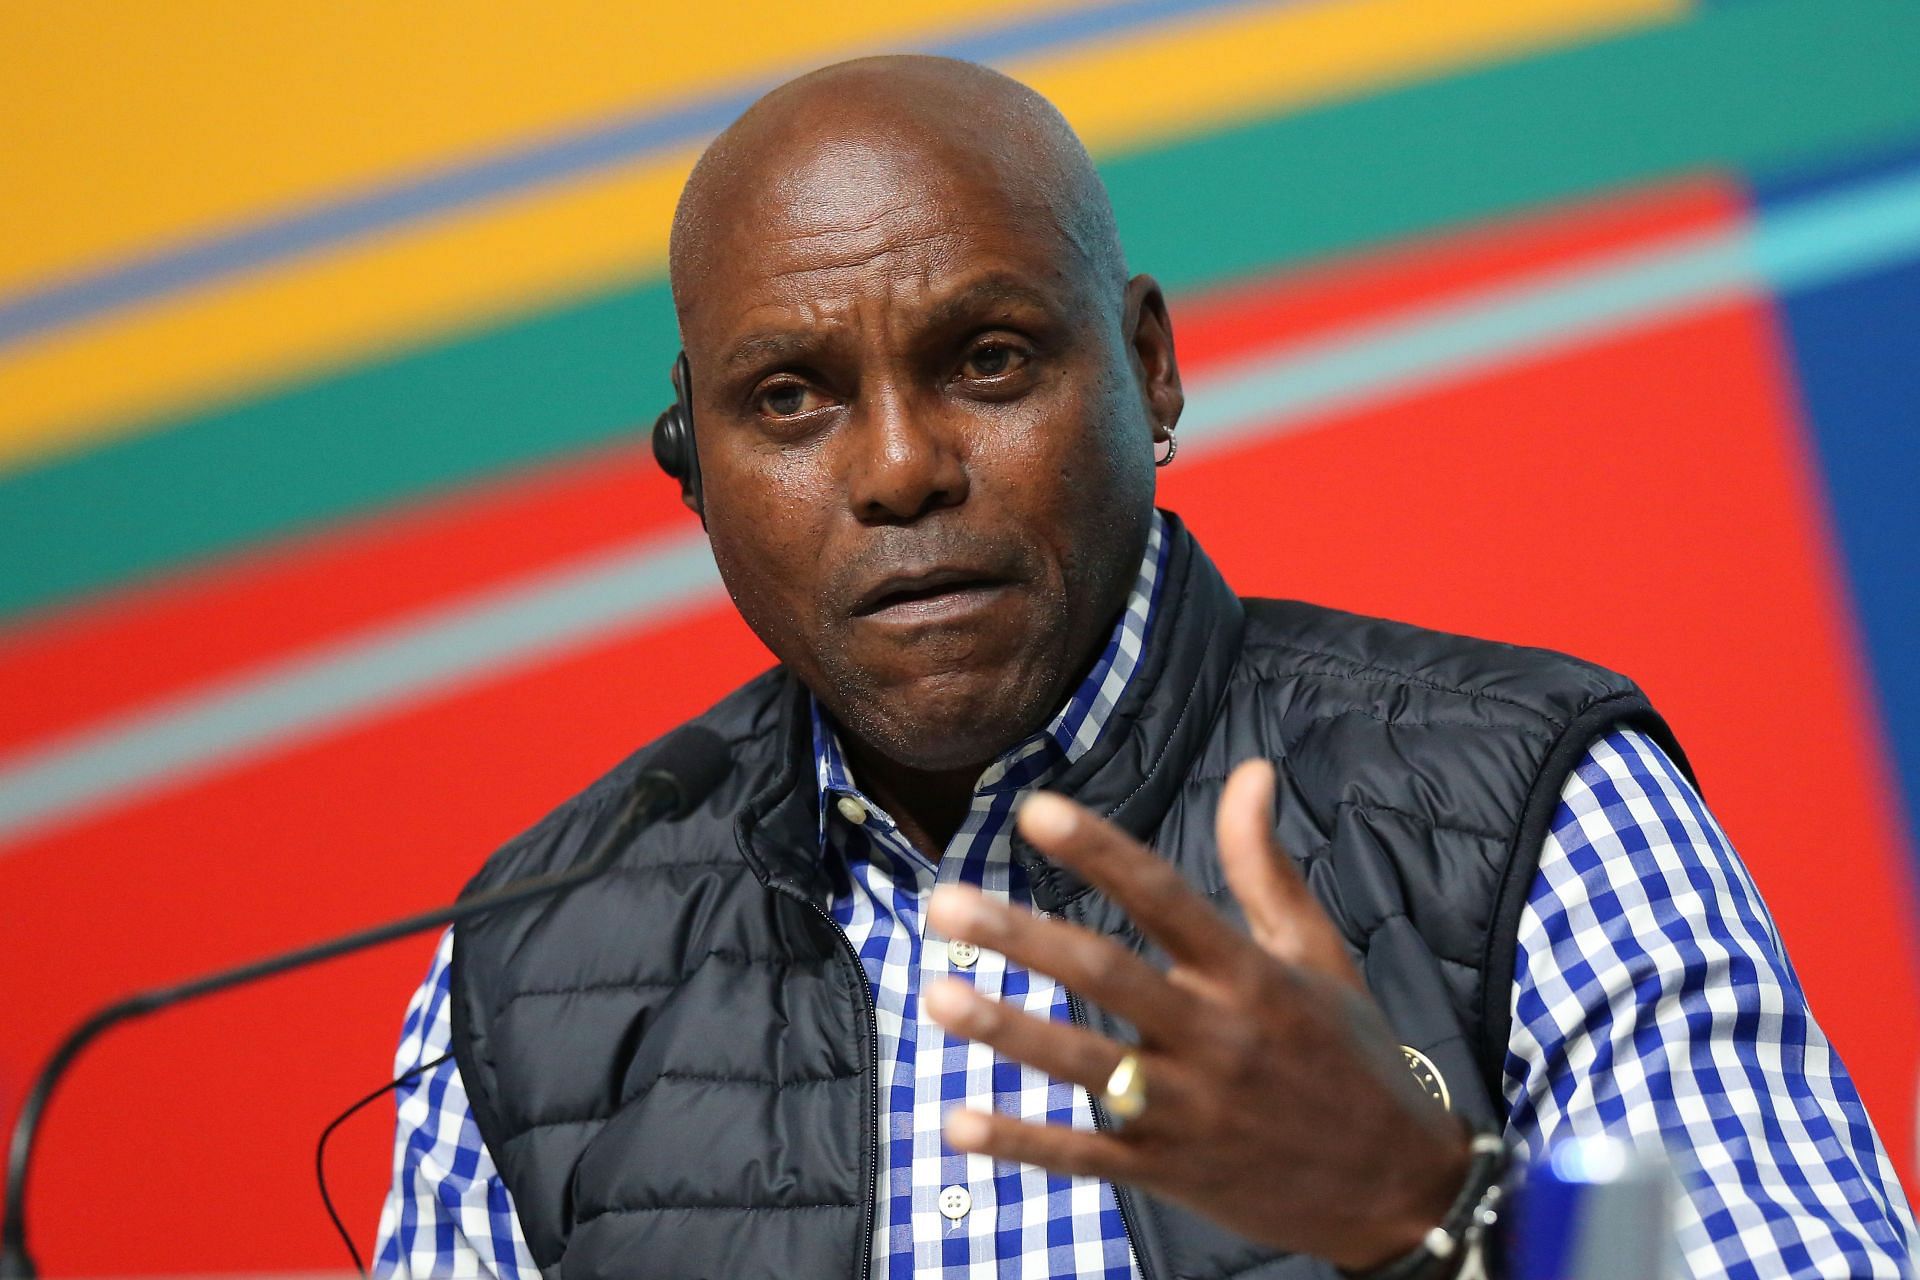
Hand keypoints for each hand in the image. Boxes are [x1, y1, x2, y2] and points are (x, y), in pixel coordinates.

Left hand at [924, 759, 1469, 1270]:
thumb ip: (1266, 865)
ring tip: (935, 994)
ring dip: (1007, 1031)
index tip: (1035, 810)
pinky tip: (957, 1123)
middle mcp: (1216, 1037)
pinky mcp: (1170, 1171)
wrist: (1398, 1188)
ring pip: (1086, 1066)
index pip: (1164, 897)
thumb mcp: (1317, 952)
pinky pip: (1085, 1158)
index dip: (1099, 852)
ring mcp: (1190, 1110)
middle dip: (1022, 938)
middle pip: (1106, 976)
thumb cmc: (1350, 1054)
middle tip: (945, 904)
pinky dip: (1021, 1144)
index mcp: (1250, 976)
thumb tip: (1251, 770)